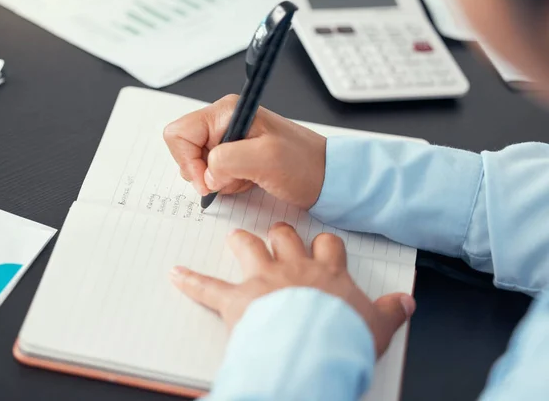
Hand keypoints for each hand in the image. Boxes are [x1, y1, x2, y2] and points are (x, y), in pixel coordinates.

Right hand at [163, 94, 325, 209]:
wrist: (327, 177)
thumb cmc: (305, 164)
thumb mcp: (266, 160)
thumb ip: (226, 161)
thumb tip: (206, 173)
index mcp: (227, 111)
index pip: (179, 133)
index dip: (187, 160)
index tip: (208, 179)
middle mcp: (225, 121)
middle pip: (187, 149)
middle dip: (205, 172)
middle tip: (232, 178)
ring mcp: (230, 138)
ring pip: (200, 164)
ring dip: (220, 180)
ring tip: (247, 178)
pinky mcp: (237, 155)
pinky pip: (215, 173)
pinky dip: (228, 183)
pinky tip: (250, 180)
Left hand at [170, 223, 415, 356]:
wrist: (315, 349)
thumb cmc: (343, 337)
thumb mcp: (377, 325)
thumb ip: (391, 311)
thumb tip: (407, 303)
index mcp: (326, 273)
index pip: (327, 245)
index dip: (324, 244)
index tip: (322, 246)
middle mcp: (294, 268)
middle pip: (285, 235)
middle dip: (281, 233)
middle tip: (278, 234)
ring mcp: (263, 280)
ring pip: (249, 245)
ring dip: (241, 242)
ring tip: (236, 238)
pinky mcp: (237, 300)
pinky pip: (208, 287)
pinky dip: (191, 281)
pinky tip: (175, 274)